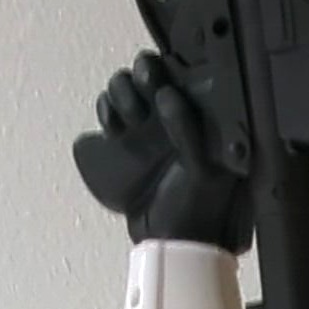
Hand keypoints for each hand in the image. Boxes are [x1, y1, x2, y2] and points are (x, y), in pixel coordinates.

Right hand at [72, 53, 252, 251]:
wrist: (171, 242)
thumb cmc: (199, 209)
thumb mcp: (203, 169)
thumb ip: (188, 131)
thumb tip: (168, 97)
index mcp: (203, 114)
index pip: (184, 70)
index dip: (169, 67)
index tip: (159, 80)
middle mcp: (174, 113)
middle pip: (149, 72)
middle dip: (140, 76)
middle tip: (143, 97)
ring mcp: (149, 125)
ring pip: (126, 87)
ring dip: (121, 93)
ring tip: (130, 121)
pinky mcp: (126, 139)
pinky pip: (110, 111)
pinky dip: (106, 111)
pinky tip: (113, 129)